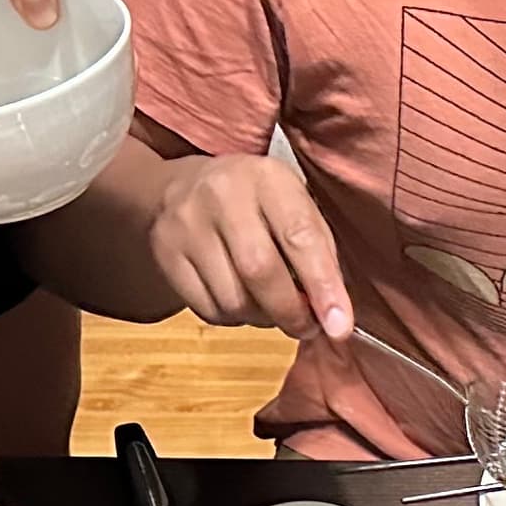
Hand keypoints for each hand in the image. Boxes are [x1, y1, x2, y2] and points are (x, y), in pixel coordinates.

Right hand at [147, 153, 353, 341]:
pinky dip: (234, 318)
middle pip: (260, 271)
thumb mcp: (293, 204)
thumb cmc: (256, 202)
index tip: (339, 326)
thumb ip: (318, 252)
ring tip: (272, 306)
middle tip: (307, 327)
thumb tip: (333, 314)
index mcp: (267, 178)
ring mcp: (187, 225)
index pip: (300, 236)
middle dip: (291, 312)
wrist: (180, 186)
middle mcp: (222, 195)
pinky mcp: (165, 254)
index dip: (323, 286)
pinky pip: (208, 310)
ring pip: (233, 299)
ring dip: (263, 318)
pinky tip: (241, 299)